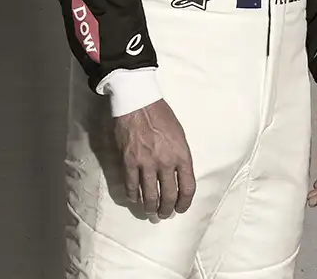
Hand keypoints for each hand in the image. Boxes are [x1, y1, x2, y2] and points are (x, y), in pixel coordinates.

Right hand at [113, 99, 196, 217]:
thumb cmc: (161, 115)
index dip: (184, 203)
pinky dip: (133, 196)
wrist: (138, 102)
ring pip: (149, 196)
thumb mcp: (179, 135)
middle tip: (164, 214)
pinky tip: (134, 199)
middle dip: (167, 209)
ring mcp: (146, 163)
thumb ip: (180, 157)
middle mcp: (166, 162)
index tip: (181, 209)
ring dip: (150, 208)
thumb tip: (177, 176)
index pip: (187, 188)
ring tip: (150, 212)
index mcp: (182, 155)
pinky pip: (131, 186)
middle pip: (169, 196)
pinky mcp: (129, 161)